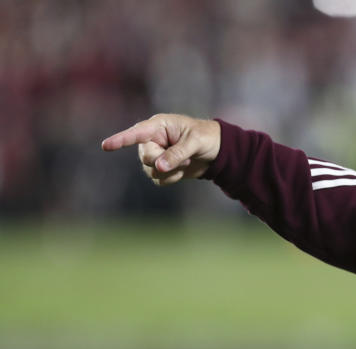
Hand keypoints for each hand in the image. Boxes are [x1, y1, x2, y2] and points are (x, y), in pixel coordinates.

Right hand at [101, 114, 220, 185]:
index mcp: (158, 126)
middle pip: (146, 158)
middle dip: (164, 162)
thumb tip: (158, 167)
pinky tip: (182, 171)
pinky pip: (158, 180)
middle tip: (185, 158)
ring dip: (171, 172)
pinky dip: (171, 179)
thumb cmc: (206, 137)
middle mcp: (152, 140)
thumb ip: (176, 154)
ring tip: (186, 161)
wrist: (216, 151)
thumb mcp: (194, 143)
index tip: (105, 146)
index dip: (120, 140)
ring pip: (151, 171)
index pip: (135, 133)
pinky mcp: (160, 168)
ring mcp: (155, 155)